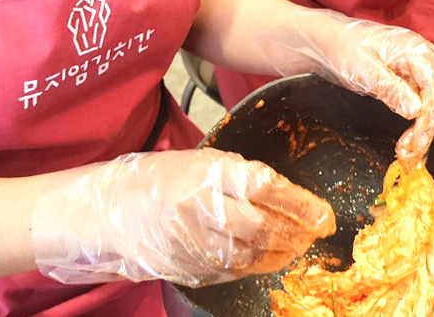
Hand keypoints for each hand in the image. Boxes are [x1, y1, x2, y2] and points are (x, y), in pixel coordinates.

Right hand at [32, 149, 335, 286]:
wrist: (108, 211)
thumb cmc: (159, 179)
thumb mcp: (201, 162)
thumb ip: (240, 177)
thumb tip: (289, 198)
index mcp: (209, 171)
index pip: (268, 188)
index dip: (302, 205)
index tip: (325, 216)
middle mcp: (202, 206)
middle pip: (264, 226)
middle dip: (296, 234)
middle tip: (314, 234)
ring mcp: (194, 242)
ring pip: (253, 254)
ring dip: (281, 253)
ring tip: (295, 247)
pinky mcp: (188, 268)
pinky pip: (233, 271)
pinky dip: (255, 266)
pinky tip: (266, 259)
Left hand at [258, 11, 433, 168]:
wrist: (326, 41)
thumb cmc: (341, 46)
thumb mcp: (362, 68)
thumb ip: (390, 88)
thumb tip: (417, 110)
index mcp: (414, 48)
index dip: (430, 117)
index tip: (418, 142)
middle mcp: (423, 56)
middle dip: (429, 128)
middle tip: (411, 153)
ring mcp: (419, 68)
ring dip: (425, 129)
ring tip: (408, 152)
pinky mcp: (412, 80)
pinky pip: (425, 104)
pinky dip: (419, 125)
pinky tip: (409, 141)